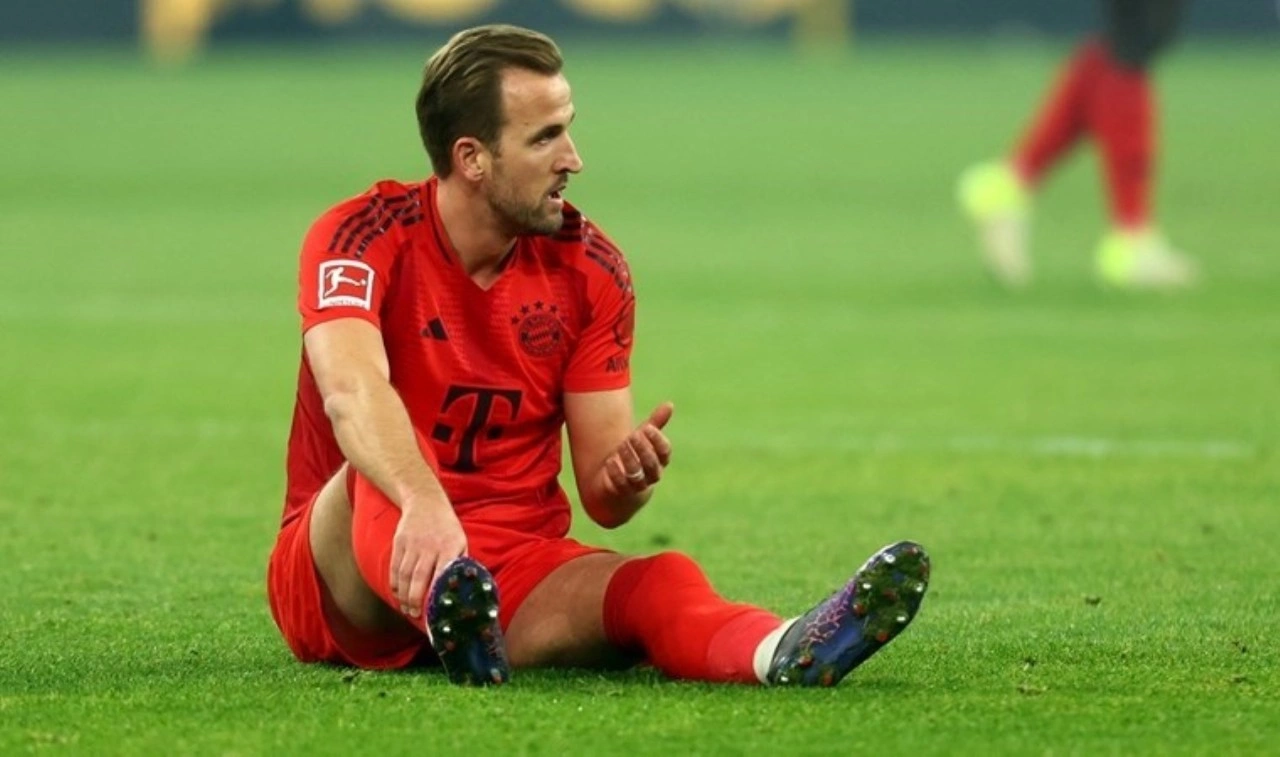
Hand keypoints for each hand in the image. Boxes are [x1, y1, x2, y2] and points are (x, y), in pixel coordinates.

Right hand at [390, 502, 466, 618]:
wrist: (426, 501)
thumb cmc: (447, 528)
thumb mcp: (461, 541)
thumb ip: (460, 563)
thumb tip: (462, 589)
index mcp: (449, 547)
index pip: (442, 575)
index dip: (436, 594)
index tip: (435, 611)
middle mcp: (429, 546)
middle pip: (418, 578)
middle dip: (415, 600)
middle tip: (415, 615)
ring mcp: (412, 544)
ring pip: (404, 575)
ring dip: (403, 595)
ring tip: (406, 609)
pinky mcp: (399, 542)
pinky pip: (394, 566)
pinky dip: (394, 583)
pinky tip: (397, 594)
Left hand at [602, 402, 673, 493]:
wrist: (619, 486)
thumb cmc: (634, 456)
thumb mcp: (643, 439)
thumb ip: (655, 424)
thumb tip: (670, 404)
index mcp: (660, 460)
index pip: (665, 452)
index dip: (658, 440)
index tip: (648, 428)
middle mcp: (652, 474)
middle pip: (651, 463)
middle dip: (642, 448)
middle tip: (632, 435)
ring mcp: (638, 485)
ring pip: (637, 474)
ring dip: (629, 458)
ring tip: (621, 445)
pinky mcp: (622, 492)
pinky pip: (621, 484)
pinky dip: (616, 473)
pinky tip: (610, 461)